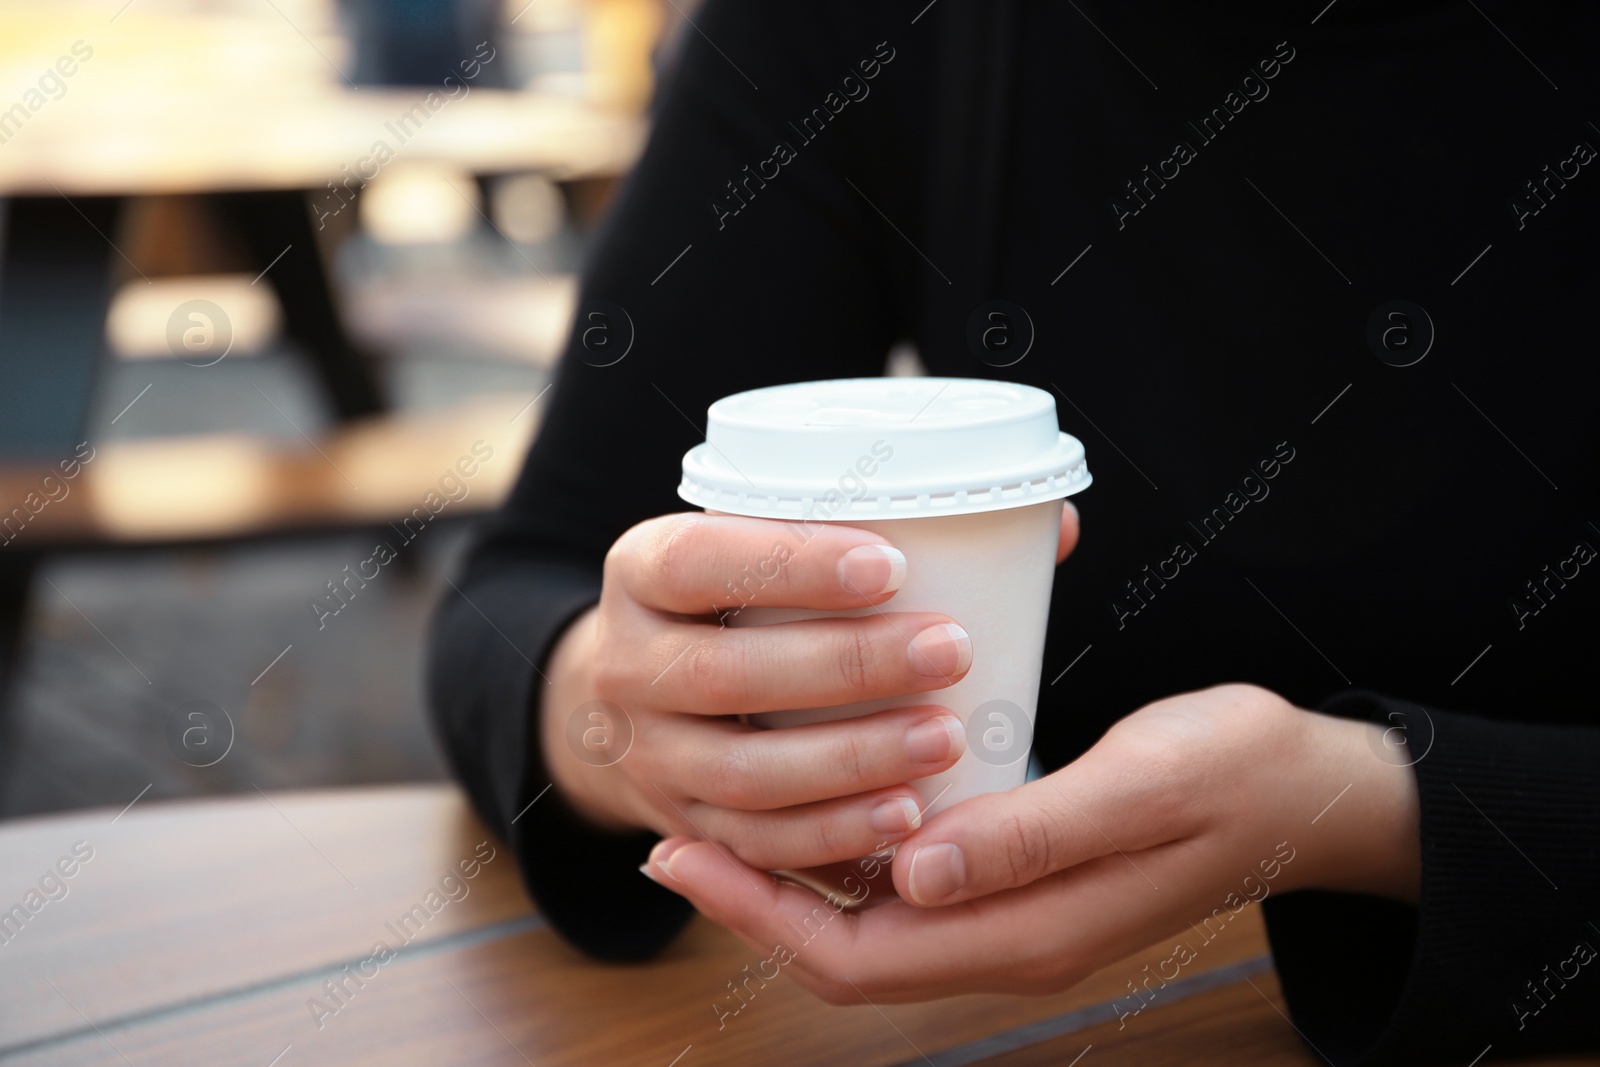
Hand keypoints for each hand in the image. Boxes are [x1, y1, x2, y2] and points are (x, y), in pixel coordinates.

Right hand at [538, 504, 1078, 873]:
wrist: (640, 686)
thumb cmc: (738, 595)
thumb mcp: (763, 542)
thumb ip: (878, 529)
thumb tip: (1050, 528)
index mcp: (642, 570)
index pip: (701, 559)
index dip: (792, 564)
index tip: (893, 565)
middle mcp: (626, 664)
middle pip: (724, 673)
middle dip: (846, 665)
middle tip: (952, 649)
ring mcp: (647, 755)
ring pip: (743, 772)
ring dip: (850, 760)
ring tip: (946, 739)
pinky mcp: (680, 825)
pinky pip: (755, 844)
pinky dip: (832, 833)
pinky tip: (905, 816)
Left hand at [638, 683, 1419, 1003]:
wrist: (1305, 792)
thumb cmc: (1233, 776)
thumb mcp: (1140, 788)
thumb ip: (1029, 836)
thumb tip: (911, 876)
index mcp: (1024, 931)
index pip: (854, 957)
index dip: (757, 913)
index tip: (680, 851)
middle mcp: (1003, 935)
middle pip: (841, 945)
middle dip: (751, 897)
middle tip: (672, 830)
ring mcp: (1009, 910)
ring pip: (868, 916)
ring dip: (791, 873)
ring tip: (721, 809)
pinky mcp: (1017, 872)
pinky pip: (906, 881)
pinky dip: (848, 848)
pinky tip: (820, 790)